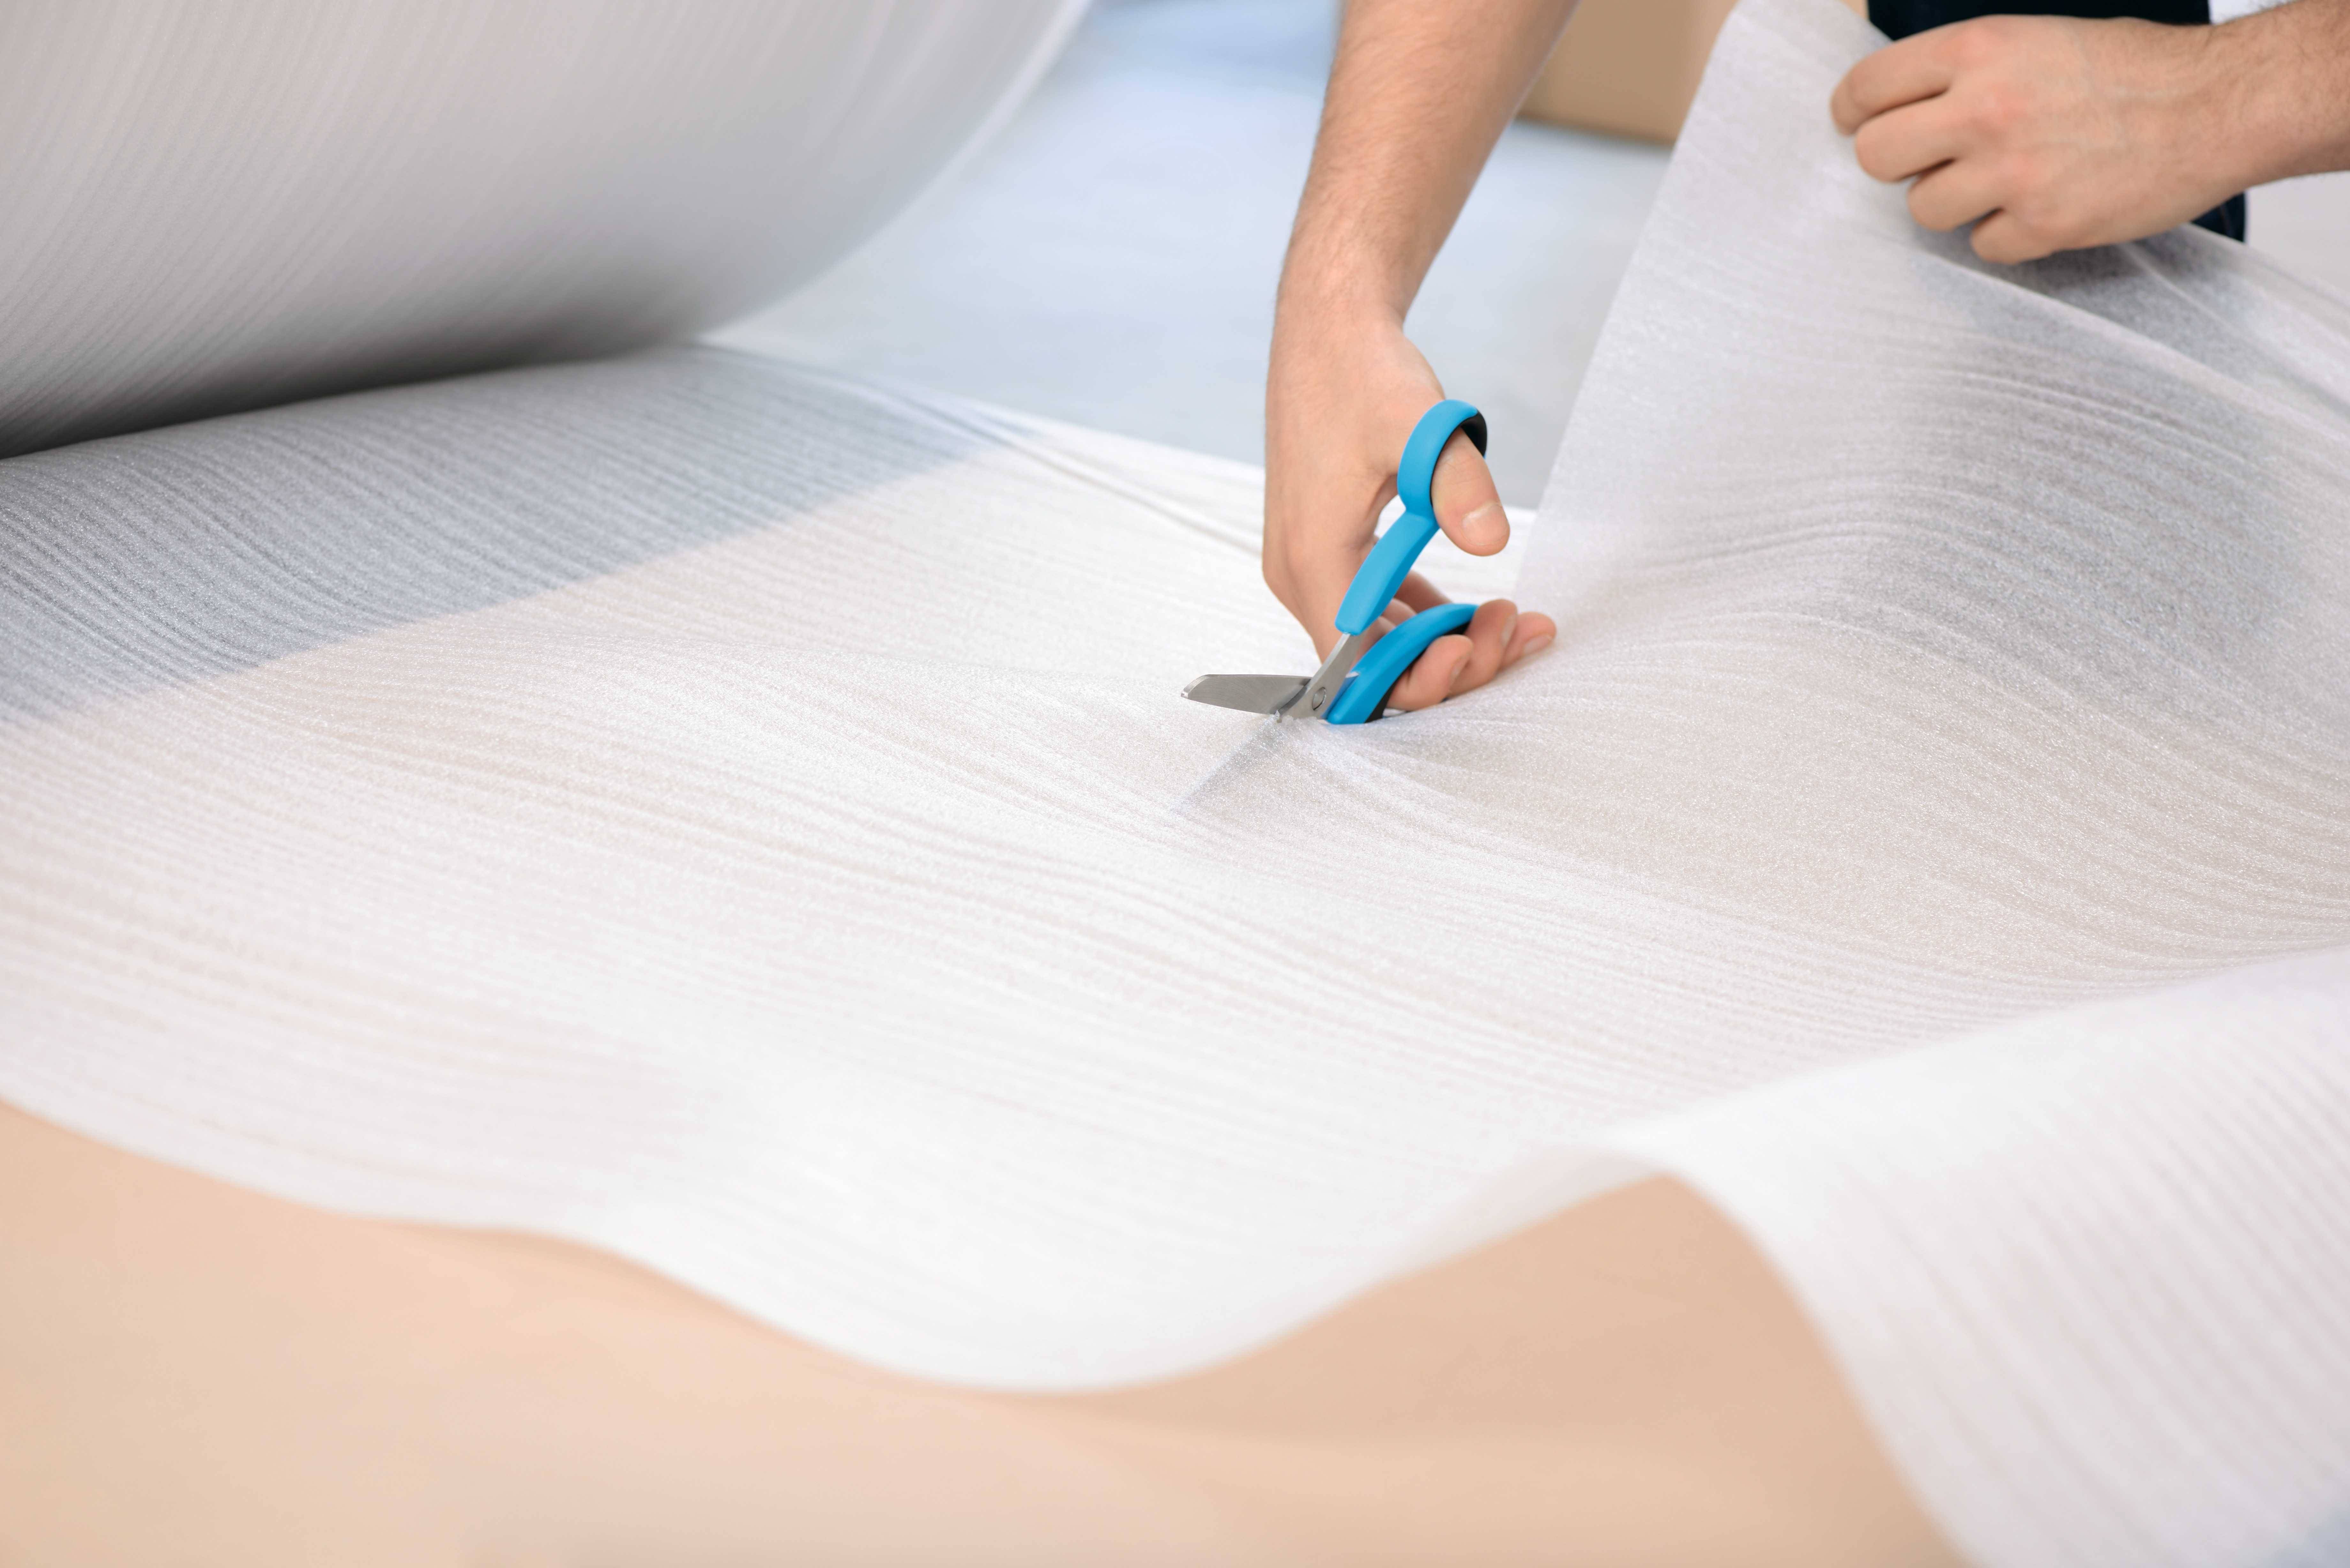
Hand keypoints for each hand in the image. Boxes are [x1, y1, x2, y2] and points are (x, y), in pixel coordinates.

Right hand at [1263, 307, 1552, 712]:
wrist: (1328, 332)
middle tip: (1518, 627)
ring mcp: (1315, 567)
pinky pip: (1381, 610)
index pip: (1356, 664)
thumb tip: (1491, 542)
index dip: (1418, 676)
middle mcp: (1302, 577)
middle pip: (1373, 664)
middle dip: (1451, 663)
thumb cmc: (1360, 374)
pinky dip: (1429, 618)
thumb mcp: (1418, 423)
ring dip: (1446, 643)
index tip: (1478, 642)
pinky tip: (1478, 605)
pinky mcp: (1333, 553)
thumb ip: (1456, 484)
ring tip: (1514, 618)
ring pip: (1381, 641)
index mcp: (1312, 559)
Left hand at [1831, 14, 2250, 262]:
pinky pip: (1982, 246)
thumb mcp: (2036, 40)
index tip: (1857, 123)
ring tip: (2004, 179)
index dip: (1854, 112)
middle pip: (1876, 157)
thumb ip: (1966, 72)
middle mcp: (1985, 110)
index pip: (1868, 89)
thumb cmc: (2130, 70)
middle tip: (1931, 160)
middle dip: (1898, 162)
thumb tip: (1904, 107)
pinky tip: (2043, 205)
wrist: (2218, 104)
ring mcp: (2011, 172)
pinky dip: (2006, 234)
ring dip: (1953, 202)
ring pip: (1923, 209)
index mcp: (1979, 51)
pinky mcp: (2042, 225)